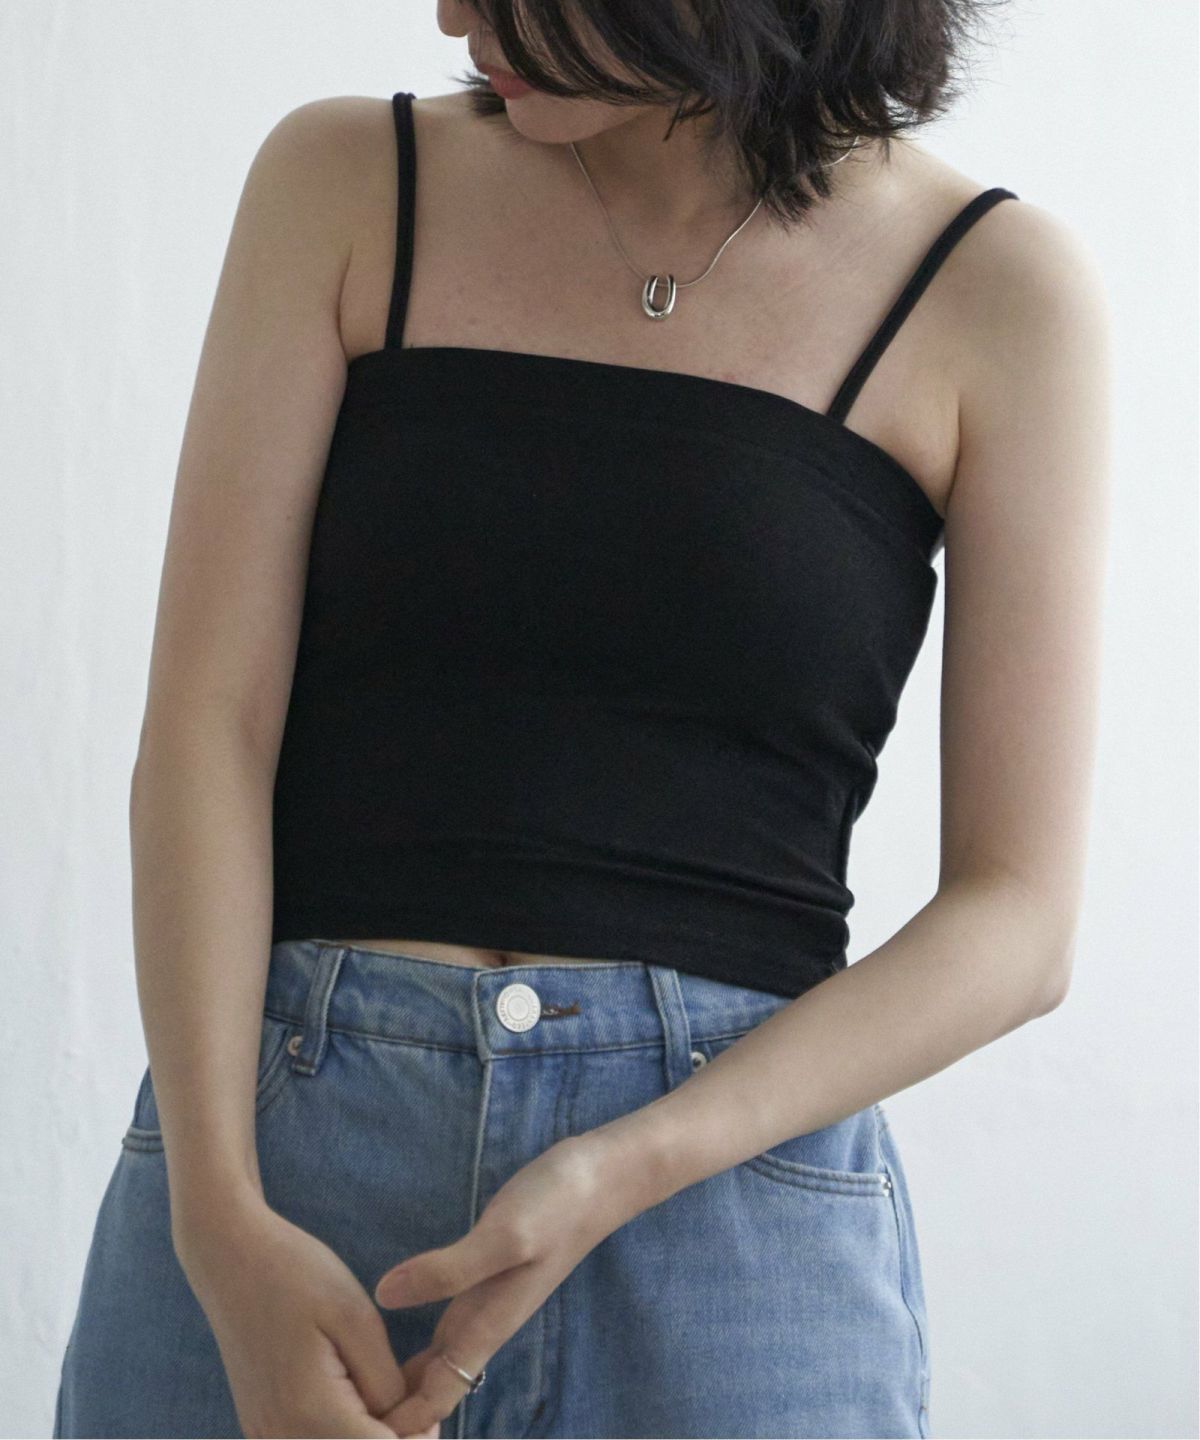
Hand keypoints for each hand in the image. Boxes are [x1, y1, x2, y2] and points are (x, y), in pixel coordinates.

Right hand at [177, 1202, 438, 1438]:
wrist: (229, 1256)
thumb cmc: (296, 1274)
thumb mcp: (356, 1319)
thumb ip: (386, 1384)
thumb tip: (411, 1426)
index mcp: (309, 1415)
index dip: (419, 1434)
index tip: (429, 1393)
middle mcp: (283, 1438)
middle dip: (396, 1432)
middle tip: (410, 1380)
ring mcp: (267, 1435)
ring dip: (370, 1428)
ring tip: (386, 1376)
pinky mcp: (263, 1426)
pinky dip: (344, 1425)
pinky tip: (357, 1383)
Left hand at [372, 1135, 611, 1436]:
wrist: (600, 1177)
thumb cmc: (557, 1206)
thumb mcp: (505, 1235)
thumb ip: (449, 1268)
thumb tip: (383, 1296)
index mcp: (486, 1323)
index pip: (436, 1397)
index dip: (397, 1422)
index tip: (350, 1425)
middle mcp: (483, 1320)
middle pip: (431, 1386)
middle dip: (390, 1409)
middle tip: (338, 1410)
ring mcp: (484, 1296)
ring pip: (435, 1358)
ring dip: (401, 1379)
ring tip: (349, 1385)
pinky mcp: (483, 1270)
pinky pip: (442, 1321)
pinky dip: (414, 1340)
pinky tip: (389, 1328)